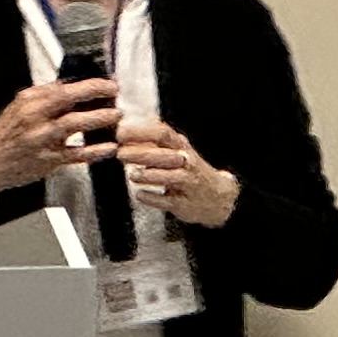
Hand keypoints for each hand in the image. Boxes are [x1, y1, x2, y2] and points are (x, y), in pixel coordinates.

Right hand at [0, 79, 120, 212]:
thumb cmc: (4, 136)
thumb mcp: (18, 108)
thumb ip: (43, 98)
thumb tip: (72, 87)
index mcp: (28, 102)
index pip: (63, 86)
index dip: (88, 84)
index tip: (105, 83)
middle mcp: (34, 117)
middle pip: (69, 99)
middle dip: (96, 92)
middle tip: (114, 93)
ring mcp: (42, 139)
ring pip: (76, 124)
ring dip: (100, 118)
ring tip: (116, 116)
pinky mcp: (48, 160)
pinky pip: (77, 154)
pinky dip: (96, 151)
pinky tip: (109, 147)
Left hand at [116, 116, 236, 230]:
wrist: (218, 196)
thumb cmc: (188, 171)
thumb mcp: (175, 152)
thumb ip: (151, 144)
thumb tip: (122, 133)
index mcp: (181, 147)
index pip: (163, 133)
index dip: (141, 132)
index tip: (121, 133)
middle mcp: (187, 163)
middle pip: (166, 154)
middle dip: (142, 153)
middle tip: (120, 154)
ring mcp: (188, 183)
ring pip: (171, 177)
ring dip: (150, 175)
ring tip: (132, 175)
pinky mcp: (185, 204)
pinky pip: (169, 201)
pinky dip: (154, 198)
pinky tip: (140, 195)